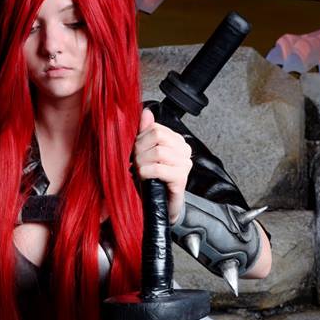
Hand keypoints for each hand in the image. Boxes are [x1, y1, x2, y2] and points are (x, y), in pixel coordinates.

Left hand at [133, 108, 191, 222]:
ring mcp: (185, 165)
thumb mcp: (145, 154)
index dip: (140, 139)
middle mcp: (184, 150)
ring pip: (158, 152)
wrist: (160, 207)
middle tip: (135, 162)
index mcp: (177, 141)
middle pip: (158, 137)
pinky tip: (143, 178)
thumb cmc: (152, 181)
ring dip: (142, 162)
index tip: (135, 153)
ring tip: (139, 171)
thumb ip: (145, 133)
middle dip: (140, 149)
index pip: (156, 128)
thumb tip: (146, 112)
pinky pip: (159, 169)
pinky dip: (146, 172)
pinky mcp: (181, 179)